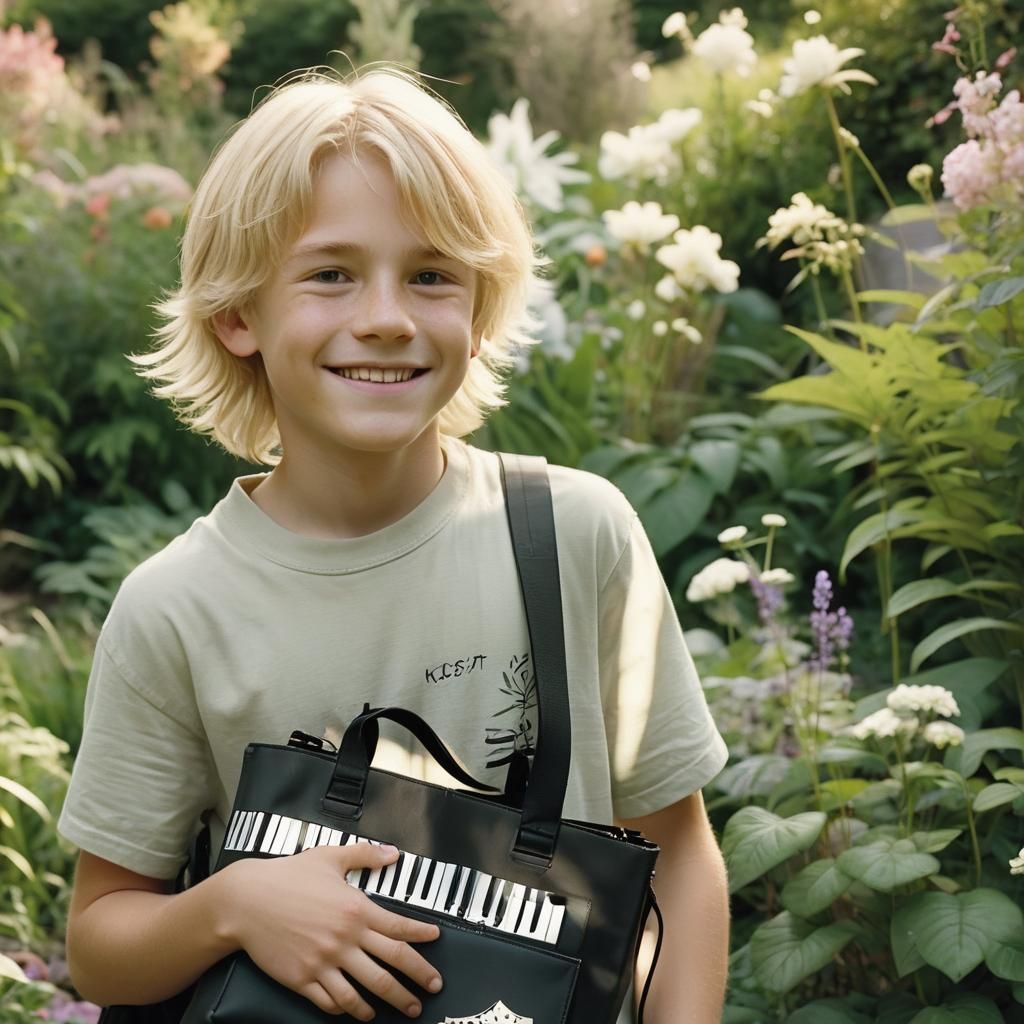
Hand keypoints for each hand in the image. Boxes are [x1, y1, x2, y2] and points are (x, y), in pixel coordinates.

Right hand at [224, 843, 441, 1019]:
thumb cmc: (288, 875)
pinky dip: (348, 1008)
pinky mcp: (303, 979)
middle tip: (433, 989)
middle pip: (392, 965)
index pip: (399, 927)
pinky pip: (332, 1001)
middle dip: (417, 979)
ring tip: (403, 1009)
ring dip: (388, 1003)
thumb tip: (393, 853)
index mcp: (356, 908)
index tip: (436, 940)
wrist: (246, 901)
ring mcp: (324, 962)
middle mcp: (345, 938)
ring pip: (365, 990)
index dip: (422, 935)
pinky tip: (357, 1011)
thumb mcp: (330, 857)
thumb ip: (364, 855)